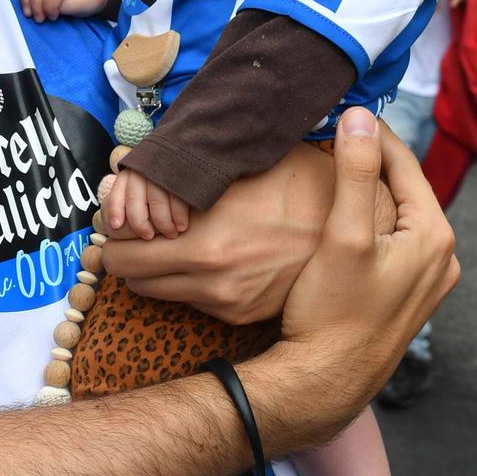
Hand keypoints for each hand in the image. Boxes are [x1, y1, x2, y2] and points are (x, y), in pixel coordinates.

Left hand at [102, 166, 189, 239]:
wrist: (192, 156)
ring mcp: (163, 170)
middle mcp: (143, 170)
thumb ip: (132, 200)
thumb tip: (117, 224)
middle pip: (135, 201)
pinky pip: (177, 199)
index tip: (116, 226)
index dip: (115, 210)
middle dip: (140, 224)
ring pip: (157, 203)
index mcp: (130, 173)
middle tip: (148, 236)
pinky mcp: (182, 174)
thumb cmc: (163, 180)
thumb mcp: (143, 184)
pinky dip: (179, 217)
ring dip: (163, 224)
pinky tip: (181, 226)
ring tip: (171, 234)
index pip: (117, 192)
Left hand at [104, 139, 395, 323]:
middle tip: (139, 222)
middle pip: (129, 277)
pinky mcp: (241, 314)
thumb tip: (124, 160)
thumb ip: (181, 168)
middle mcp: (209, 281)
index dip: (115, 229)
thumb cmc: (301, 182)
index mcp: (204, 243)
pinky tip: (208, 249)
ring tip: (173, 233)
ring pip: (156, 290)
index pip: (119, 254)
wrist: (361, 230)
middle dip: (128, 249)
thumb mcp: (243, 164)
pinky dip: (187, 277)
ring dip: (155, 265)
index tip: (123, 211)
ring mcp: (225, 303)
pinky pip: (191, 298)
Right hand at [244, 111, 457, 454]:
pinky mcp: (406, 296)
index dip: (371, 132)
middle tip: (331, 134)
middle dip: (370, 159)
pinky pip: (392, 241)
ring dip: (369, 190)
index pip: (405, 163)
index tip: (339, 108)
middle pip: (403, 188)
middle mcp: (442, 257)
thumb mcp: (343, 235)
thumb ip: (356, 173)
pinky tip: (341, 216)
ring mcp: (427, 280)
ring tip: (331, 167)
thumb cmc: (332, 314)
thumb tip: (360, 116)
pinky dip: (370, 220)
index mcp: (435, 236)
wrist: (323, 385)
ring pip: (397, 214)